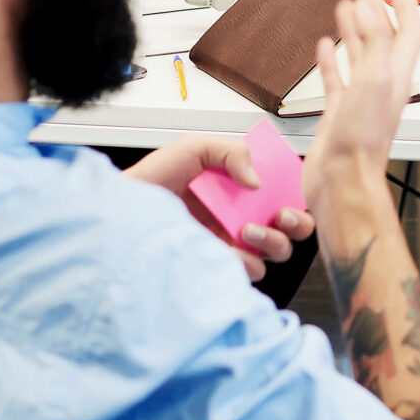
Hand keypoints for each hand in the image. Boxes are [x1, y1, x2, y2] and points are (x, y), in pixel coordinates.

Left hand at [128, 135, 316, 280]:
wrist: (123, 212)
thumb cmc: (154, 179)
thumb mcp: (194, 148)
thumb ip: (232, 152)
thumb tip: (257, 180)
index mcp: (241, 187)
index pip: (283, 192)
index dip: (296, 194)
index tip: (291, 193)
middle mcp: (242, 216)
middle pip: (291, 227)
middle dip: (296, 222)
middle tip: (280, 215)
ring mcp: (232, 243)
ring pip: (277, 252)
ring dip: (272, 241)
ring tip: (246, 230)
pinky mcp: (219, 265)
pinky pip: (249, 271)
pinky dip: (247, 263)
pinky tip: (230, 250)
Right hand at [304, 0, 419, 199]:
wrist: (342, 182)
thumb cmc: (362, 142)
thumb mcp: (373, 80)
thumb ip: (374, 40)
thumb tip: (370, 6)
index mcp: (395, 76)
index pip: (408, 34)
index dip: (406, 11)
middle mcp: (381, 86)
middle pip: (383, 40)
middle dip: (376, 14)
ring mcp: (360, 100)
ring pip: (359, 57)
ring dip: (354, 32)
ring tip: (345, 9)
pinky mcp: (339, 114)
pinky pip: (336, 80)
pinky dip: (330, 61)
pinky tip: (324, 49)